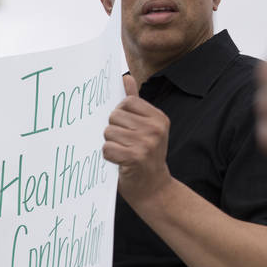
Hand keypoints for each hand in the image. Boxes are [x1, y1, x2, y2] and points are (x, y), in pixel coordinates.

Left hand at [102, 74, 174, 207]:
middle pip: (114, 116)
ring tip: (123, 153)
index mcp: (159, 118)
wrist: (154, 188)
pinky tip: (119, 161)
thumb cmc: (147, 155)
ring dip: (110, 144)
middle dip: (113, 130)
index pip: (127, 102)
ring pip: (108, 132)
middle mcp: (156, 129)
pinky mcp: (135, 157)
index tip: (127, 128)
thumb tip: (125, 77)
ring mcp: (147, 143)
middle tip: (125, 143)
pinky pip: (107, 148)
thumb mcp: (146, 127)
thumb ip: (136, 102)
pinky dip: (108, 156)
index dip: (120, 114)